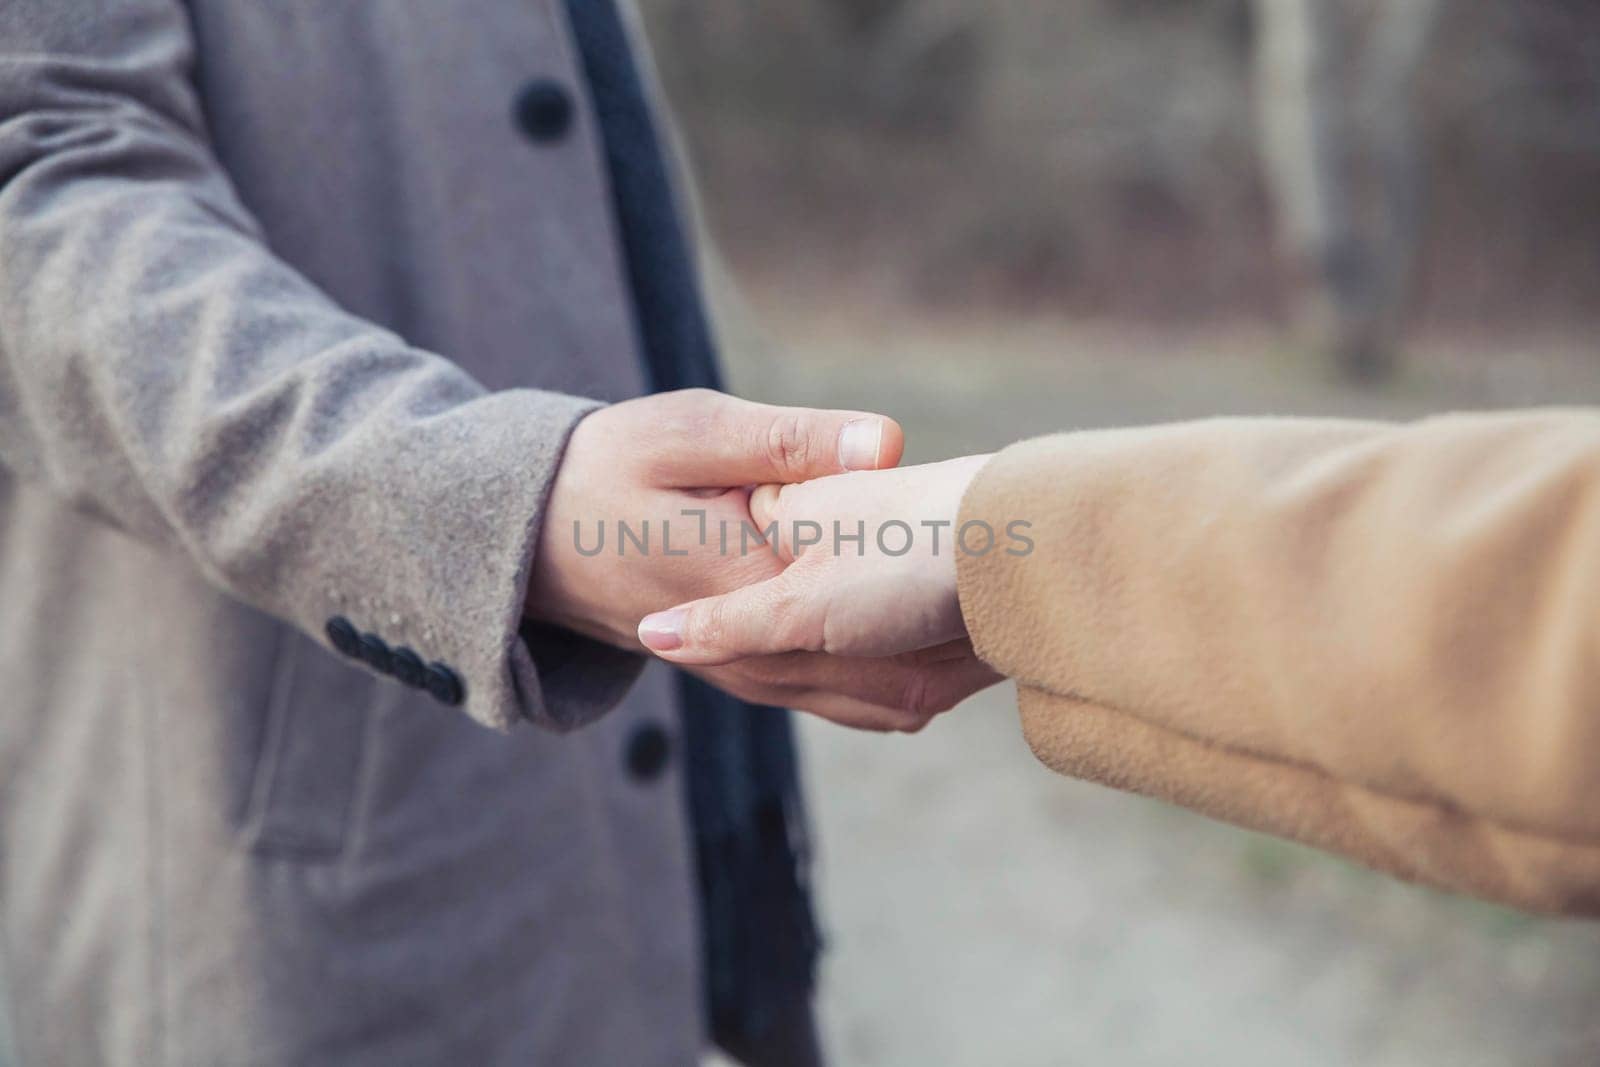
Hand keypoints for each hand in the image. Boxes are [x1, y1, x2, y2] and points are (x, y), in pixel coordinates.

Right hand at [529, 389, 994, 730]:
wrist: (526, 540)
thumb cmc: (606, 467)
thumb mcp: (689, 432)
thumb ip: (787, 445)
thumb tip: (885, 442)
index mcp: (750, 582)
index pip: (883, 601)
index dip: (959, 585)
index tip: (1030, 557)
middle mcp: (753, 648)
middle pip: (891, 670)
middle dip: (967, 646)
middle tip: (1049, 613)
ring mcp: (747, 672)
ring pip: (871, 698)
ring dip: (943, 675)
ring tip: (1017, 642)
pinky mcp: (743, 673)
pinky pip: (836, 701)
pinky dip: (898, 691)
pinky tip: (947, 672)